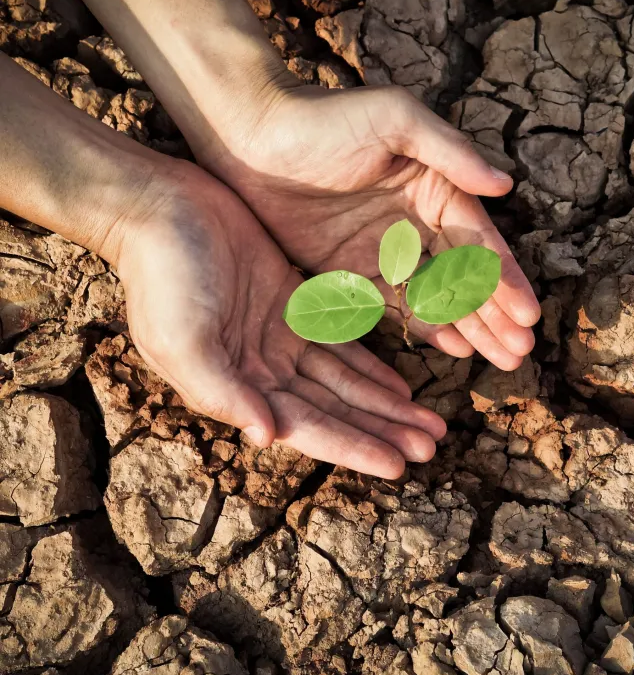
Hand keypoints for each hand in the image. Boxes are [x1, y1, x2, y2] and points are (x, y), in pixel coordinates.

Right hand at [110, 160, 445, 477]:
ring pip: (344, 381)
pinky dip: (370, 366)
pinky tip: (400, 386)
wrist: (161, 209)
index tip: (398, 465)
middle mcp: (263, 370)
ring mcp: (280, 338)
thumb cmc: (165, 276)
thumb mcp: (184, 340)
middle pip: (335, 409)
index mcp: (238, 387)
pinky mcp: (293, 304)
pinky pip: (341, 342)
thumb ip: (222, 392)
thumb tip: (266, 436)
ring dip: (385, 404)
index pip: (308, 426)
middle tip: (431, 448)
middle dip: (381, 430)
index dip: (353, 446)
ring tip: (428, 424)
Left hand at [203, 84, 540, 370]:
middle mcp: (416, 222)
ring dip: (469, 327)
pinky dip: (423, 326)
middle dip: (495, 314)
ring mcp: (384, 249)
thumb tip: (506, 184)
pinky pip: (393, 305)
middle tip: (520, 353)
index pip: (478, 241)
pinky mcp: (351, 270)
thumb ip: (450, 152)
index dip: (505, 279)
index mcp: (435, 186)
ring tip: (499, 358)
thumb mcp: (395, 119)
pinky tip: (453, 348)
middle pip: (464, 276)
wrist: (252, 136)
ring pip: (436, 297)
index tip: (529, 315)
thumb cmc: (327, 118)